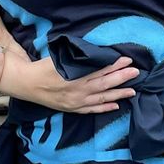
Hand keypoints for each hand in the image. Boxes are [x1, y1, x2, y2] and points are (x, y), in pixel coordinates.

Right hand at [21, 55, 138, 114]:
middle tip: (136, 73)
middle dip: (121, 78)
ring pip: (101, 98)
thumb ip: (78, 57)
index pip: (99, 70)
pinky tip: (116, 105)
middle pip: (104, 84)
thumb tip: (97, 53)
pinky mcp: (73, 109)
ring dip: (118, 94)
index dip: (114, 65)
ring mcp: (76, 102)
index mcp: (73, 76)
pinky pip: (92, 110)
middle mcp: (77, 90)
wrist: (27, 84)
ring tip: (132, 91)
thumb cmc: (43, 67)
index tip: (127, 59)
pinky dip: (104, 108)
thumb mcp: (60, 58)